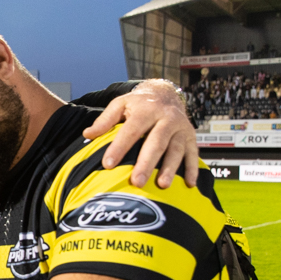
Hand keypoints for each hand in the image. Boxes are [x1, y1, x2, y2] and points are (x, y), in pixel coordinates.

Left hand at [82, 79, 198, 188]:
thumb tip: (87, 134)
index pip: (131, 131)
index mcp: (145, 110)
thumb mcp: (120, 104)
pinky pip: (193, 154)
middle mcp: (165, 118)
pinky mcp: (191, 137)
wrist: (166, 94)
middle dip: (146, 163)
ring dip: (170, 168)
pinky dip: (193, 169)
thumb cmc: (138, 104)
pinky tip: (189, 184)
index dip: (119, 147)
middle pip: (156, 142)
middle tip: (137, 182)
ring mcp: (180, 128)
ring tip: (162, 185)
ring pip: (175, 150)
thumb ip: (104, 120)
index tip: (108, 164)